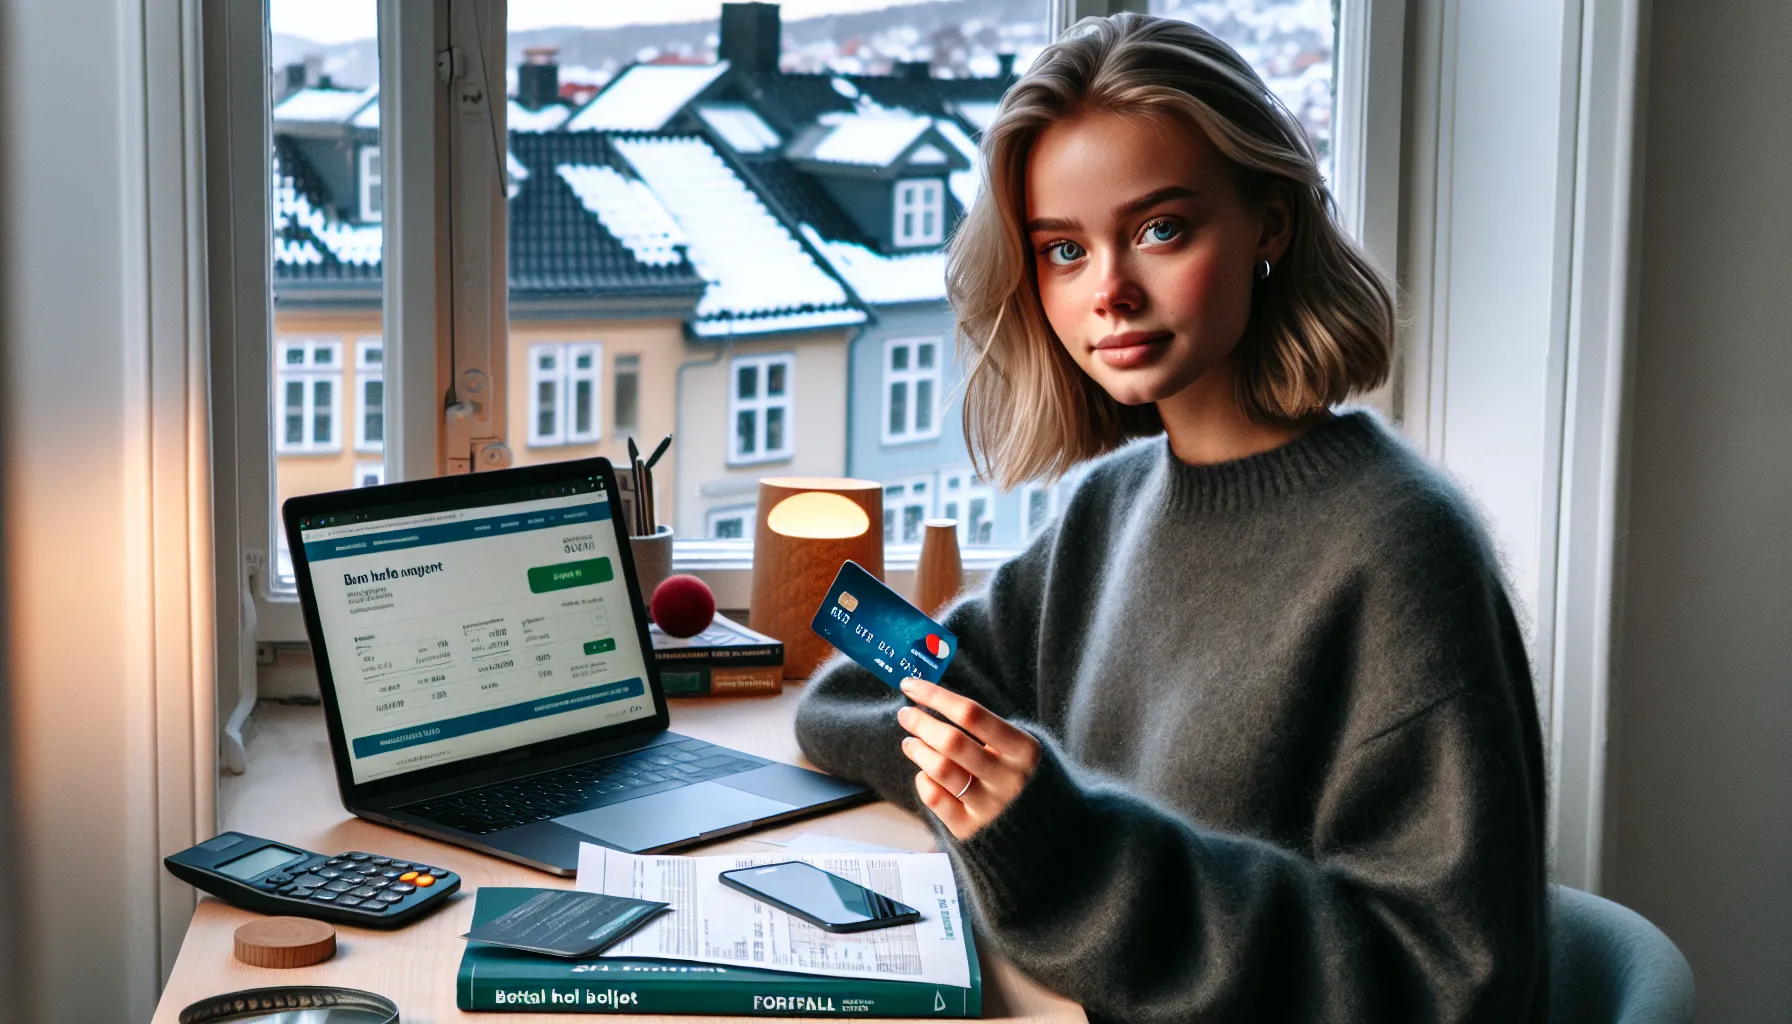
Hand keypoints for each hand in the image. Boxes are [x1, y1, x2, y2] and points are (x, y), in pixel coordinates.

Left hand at [896, 677, 1041, 839]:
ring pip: (938, 769)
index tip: (910, 685)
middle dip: (920, 722)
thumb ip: (985, 728)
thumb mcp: (1019, 747)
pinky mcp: (970, 829)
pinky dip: (923, 780)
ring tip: (910, 742)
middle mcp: (1009, 779)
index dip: (936, 696)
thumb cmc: (1022, 775)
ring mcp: (989, 807)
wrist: (1045, 832)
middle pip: (951, 741)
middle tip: (905, 714)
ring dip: (917, 750)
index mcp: (1024, 750)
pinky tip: (925, 773)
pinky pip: (934, 797)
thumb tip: (932, 700)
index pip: (972, 714)